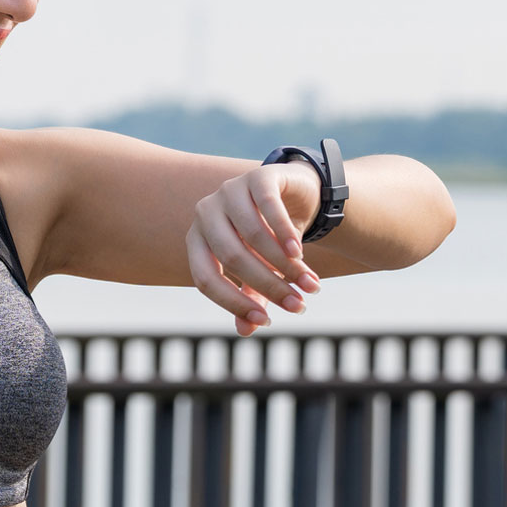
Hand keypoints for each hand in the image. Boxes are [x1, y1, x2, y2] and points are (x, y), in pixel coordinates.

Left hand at [186, 161, 324, 335]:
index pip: (205, 278)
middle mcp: (206, 212)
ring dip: (284, 264)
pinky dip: (285, 233)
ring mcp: (229, 190)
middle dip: (268, 286)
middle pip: (232, 257)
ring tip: (309, 283)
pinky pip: (269, 207)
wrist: (295, 196)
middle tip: (298, 305)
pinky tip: (300, 254)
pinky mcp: (257, 176)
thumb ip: (251, 298)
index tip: (266, 323)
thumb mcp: (260, 271)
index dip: (234, 303)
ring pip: (253, 235)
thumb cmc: (269, 240)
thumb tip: (245, 330)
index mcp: (197, 240)